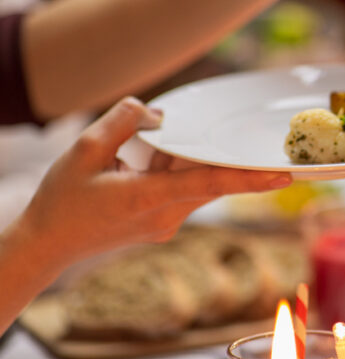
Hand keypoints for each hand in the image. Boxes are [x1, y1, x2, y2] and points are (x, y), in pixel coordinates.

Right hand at [16, 97, 291, 273]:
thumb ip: (123, 122)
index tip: (283, 176)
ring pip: (197, 184)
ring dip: (190, 161)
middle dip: (229, 159)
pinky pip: (182, 190)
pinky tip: (149, 158)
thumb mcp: (83, 150)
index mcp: (148, 198)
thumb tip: (159, 113)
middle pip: (211, 179)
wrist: (46, 245)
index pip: (209, 183)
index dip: (249, 178)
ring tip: (158, 150)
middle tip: (266, 146)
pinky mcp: (162, 224)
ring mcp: (165, 224)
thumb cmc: (62, 199)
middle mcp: (165, 216)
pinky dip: (175, 171)